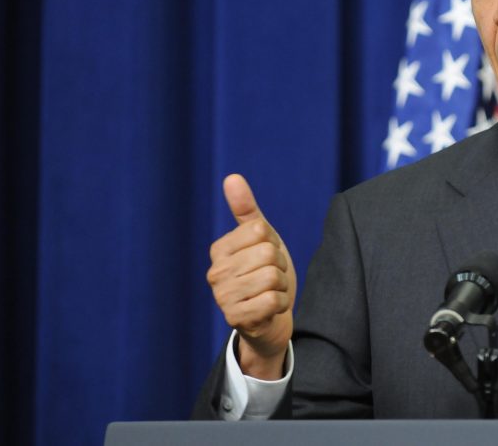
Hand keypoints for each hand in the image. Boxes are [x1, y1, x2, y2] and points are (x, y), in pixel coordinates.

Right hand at [207, 174, 296, 378]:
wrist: (270, 320)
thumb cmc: (265, 274)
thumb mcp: (261, 239)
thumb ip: (246, 209)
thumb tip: (232, 178)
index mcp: (219, 250)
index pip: (261, 230)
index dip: (273, 244)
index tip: (266, 259)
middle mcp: (215, 273)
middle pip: (268, 253)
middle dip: (280, 266)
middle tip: (271, 279)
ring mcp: (223, 298)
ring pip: (272, 276)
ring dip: (281, 286)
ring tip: (270, 293)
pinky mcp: (236, 319)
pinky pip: (274, 300)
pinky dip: (281, 304)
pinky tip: (270, 309)